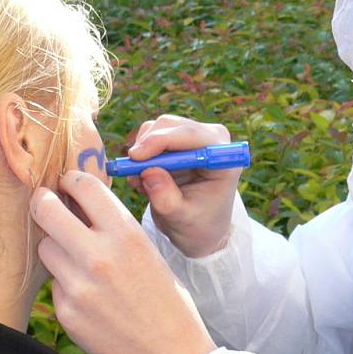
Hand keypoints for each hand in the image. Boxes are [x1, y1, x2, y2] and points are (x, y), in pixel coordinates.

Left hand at [31, 171, 216, 353]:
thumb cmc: (164, 297)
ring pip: (45, 248)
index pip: (82, 186)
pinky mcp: (67, 311)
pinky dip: (65, 284)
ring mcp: (78, 285)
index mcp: (126, 233)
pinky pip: (54, 284)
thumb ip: (113, 227)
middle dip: (43, 202)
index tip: (66, 184)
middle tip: (45, 203)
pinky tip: (88, 296)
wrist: (170, 352)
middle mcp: (99, 255)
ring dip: (55, 247)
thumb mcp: (147, 250)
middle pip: (46, 209)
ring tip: (76, 260)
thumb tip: (79, 202)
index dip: (70, 180)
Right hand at [128, 115, 240, 256]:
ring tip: (140, 183)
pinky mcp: (178, 139)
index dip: (160, 141)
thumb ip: (166, 198)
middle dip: (146, 146)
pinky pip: (150, 137)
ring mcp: (195, 136)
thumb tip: (148, 172)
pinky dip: (141, 156)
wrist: (200, 228)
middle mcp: (212, 139)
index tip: (136, 157)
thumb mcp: (181, 219)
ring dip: (142, 153)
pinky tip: (144, 180)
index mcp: (223, 158)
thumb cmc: (197, 226)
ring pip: (156, 128)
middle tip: (129, 172)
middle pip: (170, 125)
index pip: (191, 135)